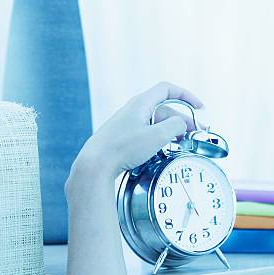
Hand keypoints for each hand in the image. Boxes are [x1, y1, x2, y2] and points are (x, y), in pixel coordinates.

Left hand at [72, 82, 202, 181]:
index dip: (186, 95)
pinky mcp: (117, 140)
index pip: (167, 89)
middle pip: (161, 110)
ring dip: (168, 132)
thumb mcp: (157, 136)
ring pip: (151, 125)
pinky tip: (158, 153)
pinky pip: (141, 136)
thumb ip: (176, 125)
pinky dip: (154, 141)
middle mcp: (130, 111)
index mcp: (140, 103)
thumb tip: (182, 124)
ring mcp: (123, 126)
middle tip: (193, 135)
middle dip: (180, 120)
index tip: (199, 108)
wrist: (94, 165)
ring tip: (179, 145)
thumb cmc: (122, 149)